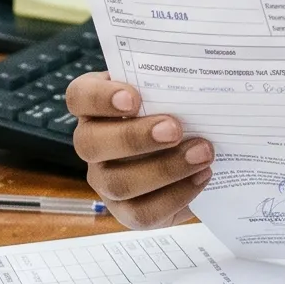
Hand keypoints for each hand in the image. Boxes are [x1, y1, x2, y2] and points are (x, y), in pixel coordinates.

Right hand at [64, 73, 212, 227]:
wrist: (194, 149)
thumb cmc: (179, 109)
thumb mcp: (174, 89)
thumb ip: (176, 79)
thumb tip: (204, 71)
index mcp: (97, 105)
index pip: (79, 96)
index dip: (100, 98)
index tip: (134, 98)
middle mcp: (93, 143)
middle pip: (90, 144)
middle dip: (134, 138)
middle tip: (175, 129)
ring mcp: (105, 180)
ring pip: (118, 183)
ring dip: (164, 169)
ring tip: (202, 154)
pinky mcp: (127, 211)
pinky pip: (143, 212)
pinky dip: (177, 195)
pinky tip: (202, 176)